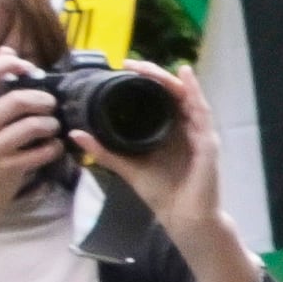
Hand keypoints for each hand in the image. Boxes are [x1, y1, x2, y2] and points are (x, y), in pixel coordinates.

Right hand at [0, 59, 78, 281]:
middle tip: (50, 104)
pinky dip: (54, 147)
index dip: (9, 63)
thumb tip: (6, 50)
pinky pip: (41, 152)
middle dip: (43, 99)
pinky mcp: (5, 169)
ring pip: (31, 126)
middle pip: (16, 99)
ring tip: (53, 126)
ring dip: (51, 124)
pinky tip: (54, 147)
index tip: (28, 68)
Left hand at [83, 59, 262, 281]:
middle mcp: (184, 128)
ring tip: (151, 67)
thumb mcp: (127, 167)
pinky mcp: (207, 143)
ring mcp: (198, 134)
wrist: (184, 218)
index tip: (122, 68)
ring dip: (169, 80)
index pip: (157, 99)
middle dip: (153, 75)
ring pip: (186, 98)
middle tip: (131, 63)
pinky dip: (195, 93)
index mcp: (167, 132)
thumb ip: (103, 151)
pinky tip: (185, 78)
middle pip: (172, 93)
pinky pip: (202, 113)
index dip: (143, 82)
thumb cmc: (162, 193)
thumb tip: (75, 133)